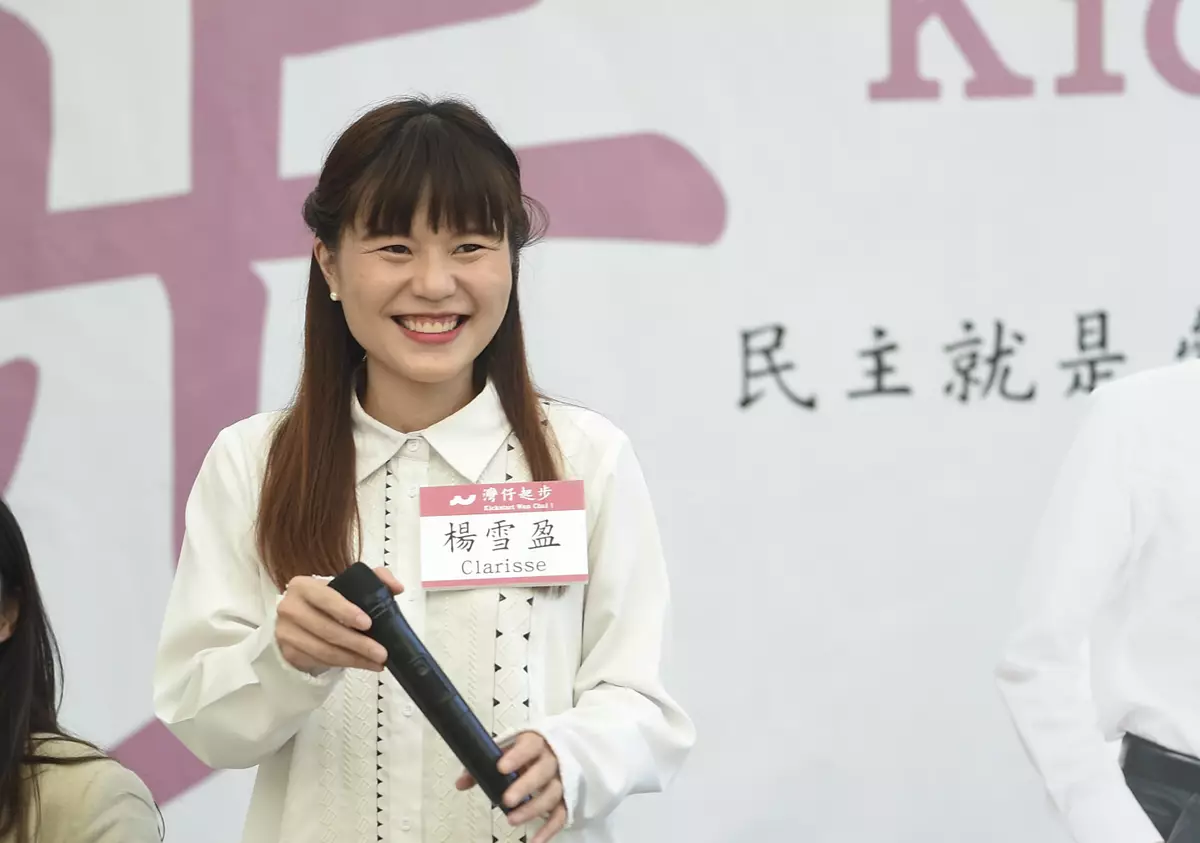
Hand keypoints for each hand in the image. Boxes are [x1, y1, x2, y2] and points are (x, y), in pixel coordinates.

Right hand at [275, 566, 403, 674]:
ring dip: (354, 659)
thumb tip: (397, 587)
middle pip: (327, 630)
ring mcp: (286, 633)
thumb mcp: (349, 584)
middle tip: (382, 652)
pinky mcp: (289, 653)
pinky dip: (344, 664)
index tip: (368, 624)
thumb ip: (376, 578)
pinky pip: (320, 662)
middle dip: (358, 643)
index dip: (346, 611)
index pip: (325, 598)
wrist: (301, 620)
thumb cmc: (329, 601)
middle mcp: (289, 608)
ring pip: (324, 651)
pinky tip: (363, 664)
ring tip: (377, 662)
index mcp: (303, 586)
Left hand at [455, 732, 565, 842]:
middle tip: (507, 800)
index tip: (501, 768)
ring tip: (512, 820)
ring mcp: (561, 780)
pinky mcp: (565, 799)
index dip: (518, 756)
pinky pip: (560, 815)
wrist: (554, 752)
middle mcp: (551, 760)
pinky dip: (549, 830)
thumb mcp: (506, 751)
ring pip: (552, 794)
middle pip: (543, 771)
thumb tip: (461, 783)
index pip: (530, 745)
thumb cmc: (526, 753)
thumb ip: (483, 765)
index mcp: (536, 742)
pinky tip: (535, 841)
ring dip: (533, 809)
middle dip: (525, 786)